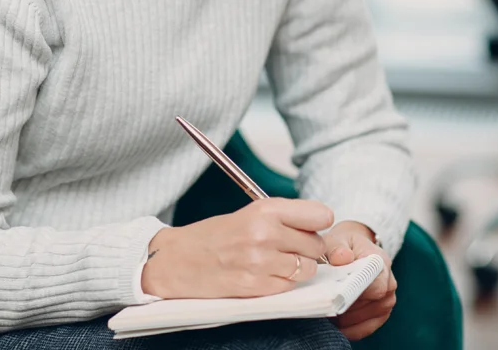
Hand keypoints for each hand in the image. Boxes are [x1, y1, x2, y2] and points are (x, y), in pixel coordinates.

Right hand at [141, 198, 333, 298]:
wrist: (177, 261)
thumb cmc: (212, 237)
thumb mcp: (249, 214)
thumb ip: (284, 219)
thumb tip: (321, 227)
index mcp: (265, 209)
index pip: (321, 215)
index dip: (318, 224)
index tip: (311, 228)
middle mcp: (266, 233)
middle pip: (317, 245)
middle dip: (308, 249)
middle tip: (288, 248)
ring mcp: (261, 262)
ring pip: (307, 269)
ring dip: (296, 268)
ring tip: (273, 262)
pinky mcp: (256, 286)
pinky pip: (289, 287)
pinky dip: (281, 284)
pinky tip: (263, 275)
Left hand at [325, 221, 396, 340]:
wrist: (351, 249)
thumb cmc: (342, 245)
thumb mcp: (337, 239)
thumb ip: (337, 247)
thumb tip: (342, 257)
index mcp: (380, 261)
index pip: (376, 285)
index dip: (355, 294)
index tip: (335, 296)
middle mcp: (389, 281)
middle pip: (372, 304)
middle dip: (347, 307)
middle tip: (324, 307)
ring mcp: (387, 299)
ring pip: (368, 319)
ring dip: (346, 320)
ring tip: (326, 313)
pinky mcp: (381, 313)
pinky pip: (367, 328)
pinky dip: (350, 329)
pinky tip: (335, 325)